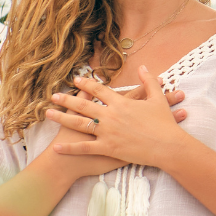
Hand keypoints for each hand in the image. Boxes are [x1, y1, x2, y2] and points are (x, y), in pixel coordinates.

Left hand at [46, 65, 196, 169]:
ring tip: (48, 114)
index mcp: (121, 103)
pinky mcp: (107, 148)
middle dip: (67, 99)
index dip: (86, 84)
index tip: (76, 80)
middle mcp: (110, 116)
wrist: (167, 146)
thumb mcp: (158, 99)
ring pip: (79, 124)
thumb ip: (149, 82)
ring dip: (62, 118)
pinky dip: (70, 148)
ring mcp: (107, 133)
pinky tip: (57, 147)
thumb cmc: (164, 124)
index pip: (99, 90)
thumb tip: (144, 67)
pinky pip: (85, 147)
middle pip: (83, 105)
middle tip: (54, 96)